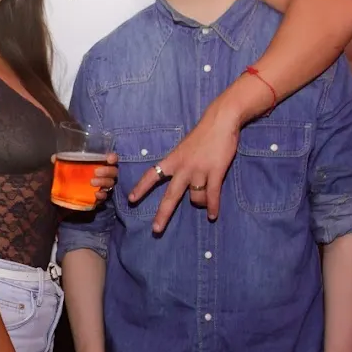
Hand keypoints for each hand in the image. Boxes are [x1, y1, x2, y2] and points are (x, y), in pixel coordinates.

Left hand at [50, 153, 117, 202]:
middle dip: (107, 170)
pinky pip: (105, 197)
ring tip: (92, 182)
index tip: (109, 158)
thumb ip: (61, 162)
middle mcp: (104, 175)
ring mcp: (103, 187)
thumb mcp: (64, 168)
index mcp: (98, 164)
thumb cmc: (69, 177)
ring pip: (110, 183)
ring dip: (103, 182)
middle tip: (96, 171)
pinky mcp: (100, 198)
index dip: (113, 158)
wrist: (65, 197)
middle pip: (113, 172)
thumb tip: (54, 158)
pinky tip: (96, 194)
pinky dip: (101, 195)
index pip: (111, 159)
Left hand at [127, 104, 241, 232]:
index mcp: (172, 160)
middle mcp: (182, 168)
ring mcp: (199, 171)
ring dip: (200, 205)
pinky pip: (212, 195)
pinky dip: (213, 206)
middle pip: (170, 196)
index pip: (151, 175)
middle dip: (163, 214)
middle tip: (156, 229)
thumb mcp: (183, 148)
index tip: (131, 199)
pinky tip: (213, 215)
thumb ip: (180, 164)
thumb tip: (180, 179)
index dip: (141, 188)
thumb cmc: (202, 134)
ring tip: (206, 207)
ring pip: (195, 198)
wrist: (220, 121)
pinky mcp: (215, 172)